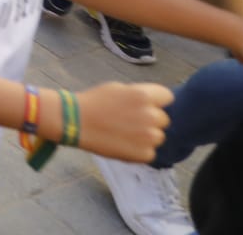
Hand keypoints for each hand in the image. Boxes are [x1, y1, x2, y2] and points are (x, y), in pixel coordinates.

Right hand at [52, 82, 172, 162]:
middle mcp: (151, 116)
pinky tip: (122, 144)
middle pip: (163, 119)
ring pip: (158, 136)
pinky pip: (150, 152)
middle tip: (129, 121)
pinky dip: (139, 150)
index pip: (167, 97)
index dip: (157, 101)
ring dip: (146, 135)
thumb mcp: (117, 88)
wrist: (74, 122)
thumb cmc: (94, 102)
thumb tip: (153, 102)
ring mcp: (149, 136)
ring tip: (125, 133)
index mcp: (144, 96)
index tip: (146, 105)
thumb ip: (139, 95)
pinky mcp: (144, 154)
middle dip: (149, 119)